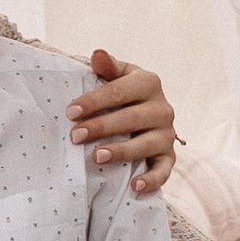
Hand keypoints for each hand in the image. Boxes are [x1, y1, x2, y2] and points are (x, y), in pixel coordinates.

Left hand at [70, 49, 175, 193]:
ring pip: (146, 144)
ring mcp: (167, 134)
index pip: (119, 91)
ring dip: (121, 152)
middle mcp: (163, 108)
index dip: (94, 101)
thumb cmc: (125, 94)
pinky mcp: (169, 157)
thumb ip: (108, 67)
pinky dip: (151, 180)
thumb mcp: (118, 76)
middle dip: (102, 127)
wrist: (148, 114)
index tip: (70, 112)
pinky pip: (164, 171)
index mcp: (149, 83)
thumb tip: (97, 54)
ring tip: (95, 157)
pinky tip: (134, 186)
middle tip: (75, 135)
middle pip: (131, 118)